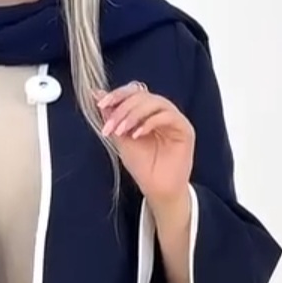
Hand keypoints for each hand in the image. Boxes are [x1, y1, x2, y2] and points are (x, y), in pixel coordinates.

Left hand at [95, 83, 194, 212]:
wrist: (157, 190)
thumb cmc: (143, 167)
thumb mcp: (121, 139)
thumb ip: (112, 117)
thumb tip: (97, 94)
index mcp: (148, 112)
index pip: (134, 92)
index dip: (117, 95)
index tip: (101, 104)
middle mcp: (162, 112)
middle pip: (143, 95)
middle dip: (122, 109)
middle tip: (110, 126)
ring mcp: (174, 119)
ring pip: (155, 102)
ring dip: (133, 114)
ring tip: (121, 131)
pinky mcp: (185, 129)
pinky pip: (167, 116)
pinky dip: (149, 123)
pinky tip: (136, 135)